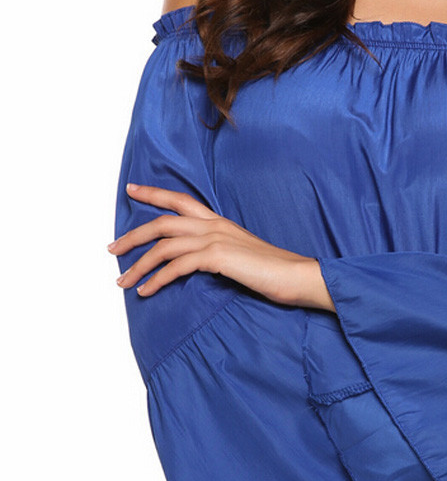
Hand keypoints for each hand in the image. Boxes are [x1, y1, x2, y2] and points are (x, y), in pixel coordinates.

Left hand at [109, 183, 334, 311]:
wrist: (299, 276)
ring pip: (163, 246)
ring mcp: (215, 239)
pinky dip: (157, 279)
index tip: (131, 189)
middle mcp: (214, 225)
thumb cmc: (277, 272)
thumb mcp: (243, 257)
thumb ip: (221, 254)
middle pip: (162, 223)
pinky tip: (146, 292)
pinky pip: (176, 266)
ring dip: (138, 265)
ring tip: (123, 282)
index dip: (153, 193)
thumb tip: (200, 265)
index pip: (180, 201)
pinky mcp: (218, 257)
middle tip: (112, 249)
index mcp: (220, 222)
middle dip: (133, 236)